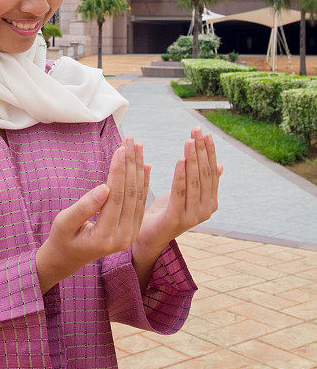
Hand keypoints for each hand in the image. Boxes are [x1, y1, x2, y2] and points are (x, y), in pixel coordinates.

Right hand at [40, 137, 150, 280]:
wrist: (68, 258)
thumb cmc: (62, 237)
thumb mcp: (65, 222)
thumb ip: (84, 207)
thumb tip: (104, 187)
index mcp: (105, 237)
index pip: (116, 197)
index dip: (119, 171)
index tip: (120, 148)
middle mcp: (123, 238)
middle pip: (130, 195)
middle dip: (131, 165)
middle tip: (130, 141)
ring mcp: (130, 236)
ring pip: (138, 197)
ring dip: (138, 170)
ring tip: (137, 146)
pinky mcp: (133, 230)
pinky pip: (140, 203)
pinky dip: (143, 182)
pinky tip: (145, 166)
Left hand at [132, 126, 222, 254]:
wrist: (148, 237)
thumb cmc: (166, 211)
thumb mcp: (186, 193)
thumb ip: (202, 181)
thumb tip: (220, 166)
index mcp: (210, 202)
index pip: (212, 172)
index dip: (209, 152)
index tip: (205, 133)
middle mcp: (205, 210)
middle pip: (204, 174)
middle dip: (201, 150)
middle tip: (196, 130)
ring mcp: (192, 217)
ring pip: (194, 182)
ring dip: (192, 159)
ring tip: (189, 141)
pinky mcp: (176, 219)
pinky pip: (179, 193)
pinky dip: (180, 176)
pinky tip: (180, 160)